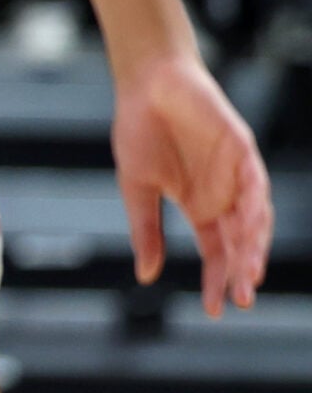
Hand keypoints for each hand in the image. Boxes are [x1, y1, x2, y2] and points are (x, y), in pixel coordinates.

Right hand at [112, 53, 271, 316]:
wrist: (145, 83)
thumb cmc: (139, 130)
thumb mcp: (136, 187)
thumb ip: (146, 230)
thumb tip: (148, 276)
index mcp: (200, 207)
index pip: (216, 252)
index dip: (216, 280)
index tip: (212, 309)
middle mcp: (224, 196)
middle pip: (241, 242)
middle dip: (241, 271)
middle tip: (239, 299)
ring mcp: (236, 174)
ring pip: (255, 218)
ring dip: (254, 245)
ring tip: (249, 272)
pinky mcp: (242, 150)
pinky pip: (256, 182)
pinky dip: (256, 205)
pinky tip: (250, 226)